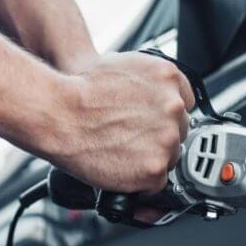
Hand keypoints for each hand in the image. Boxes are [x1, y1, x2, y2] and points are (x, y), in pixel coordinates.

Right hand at [45, 52, 194, 193]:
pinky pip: (157, 182)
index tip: (154, 122)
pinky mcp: (155, 168)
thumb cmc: (81, 89)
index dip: (166, 115)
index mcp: (169, 77)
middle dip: (158, 136)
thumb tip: (161, 94)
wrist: (59, 113)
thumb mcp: (124, 64)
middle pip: (179, 130)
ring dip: (151, 158)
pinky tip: (122, 167)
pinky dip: (141, 181)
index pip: (185, 102)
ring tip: (122, 151)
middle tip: (131, 137)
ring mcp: (167, 138)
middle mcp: (173, 106)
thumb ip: (151, 81)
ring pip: (171, 157)